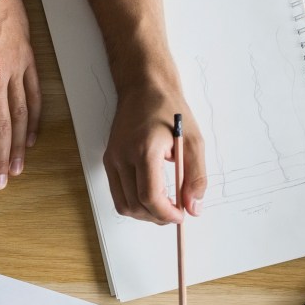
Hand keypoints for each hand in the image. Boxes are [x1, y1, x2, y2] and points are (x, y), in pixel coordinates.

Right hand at [104, 77, 206, 223]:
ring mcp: (112, 159)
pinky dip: (134, 202)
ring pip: (124, 204)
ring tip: (164, 206)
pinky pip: (118, 194)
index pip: (150, 196)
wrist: (144, 87)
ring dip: (145, 213)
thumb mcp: (194, 141)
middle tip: (175, 212)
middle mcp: (123, 156)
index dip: (166, 213)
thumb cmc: (169, 109)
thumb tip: (194, 207)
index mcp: (145, 149)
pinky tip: (150, 196)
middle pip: (135, 205)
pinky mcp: (108, 160)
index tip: (180, 216)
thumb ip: (196, 177)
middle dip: (157, 217)